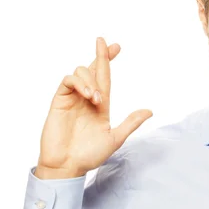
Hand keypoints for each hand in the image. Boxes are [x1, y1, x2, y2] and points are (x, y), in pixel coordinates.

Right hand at [35, 37, 152, 178]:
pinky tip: (88, 95)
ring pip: (80, 73)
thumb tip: (150, 111)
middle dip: (100, 55)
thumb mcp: (115, 138)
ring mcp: (72, 99)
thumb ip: (131, 123)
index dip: (109, 61)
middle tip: (105, 42)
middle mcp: (86, 98)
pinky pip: (67, 81)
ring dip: (92, 80)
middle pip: (92, 69)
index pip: (105, 78)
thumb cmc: (90, 155)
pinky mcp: (59, 101)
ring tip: (97, 99)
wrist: (68, 166)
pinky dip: (79, 82)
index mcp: (100, 105)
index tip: (116, 46)